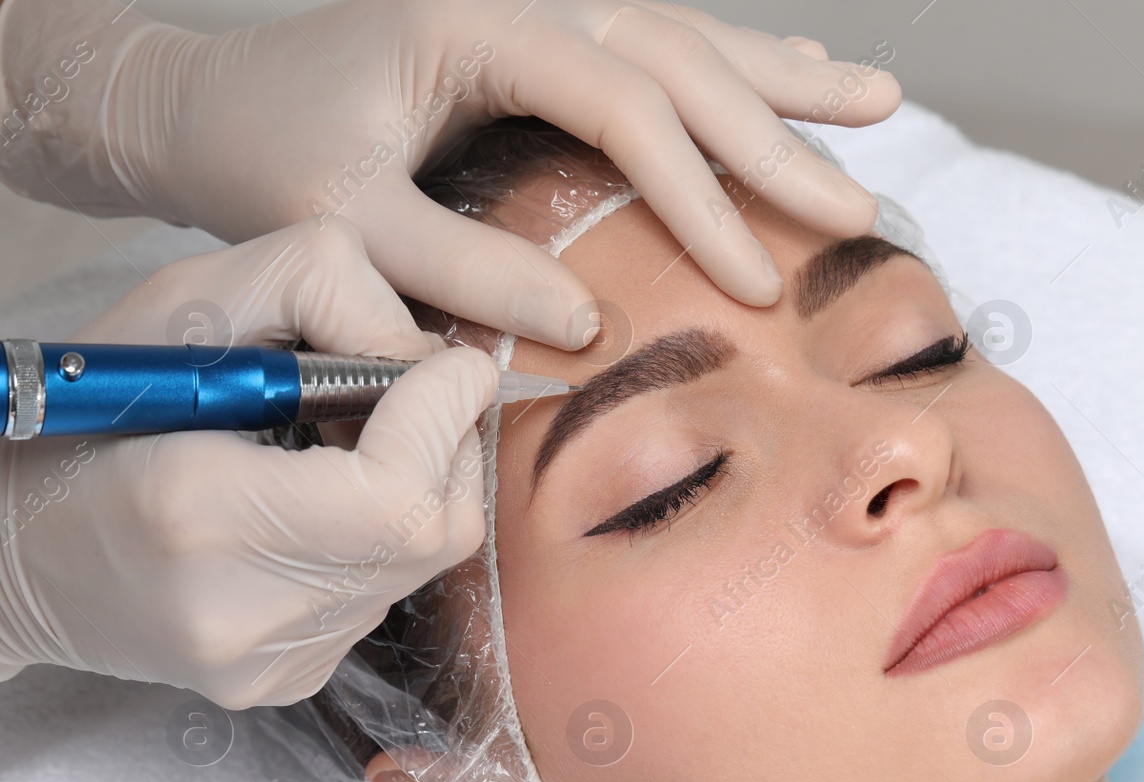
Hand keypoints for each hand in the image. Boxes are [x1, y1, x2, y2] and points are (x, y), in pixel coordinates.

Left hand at [0, 0, 900, 347]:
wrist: (203, 99)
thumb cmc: (262, 156)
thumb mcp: (343, 223)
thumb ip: (459, 270)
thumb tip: (585, 327)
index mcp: (475, 21)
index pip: (623, 105)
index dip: (699, 194)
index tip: (756, 281)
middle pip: (677, 57)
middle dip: (776, 138)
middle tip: (856, 211)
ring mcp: (536, 2)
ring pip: (686, 33)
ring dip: (784, 75)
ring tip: (880, 100)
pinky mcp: (542, 29)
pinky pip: (657, 38)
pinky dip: (735, 57)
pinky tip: (799, 62)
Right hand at [0, 219, 498, 707]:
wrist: (10, 547)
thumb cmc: (88, 408)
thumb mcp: (185, 304)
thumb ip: (322, 294)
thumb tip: (432, 355)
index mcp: (202, 516)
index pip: (398, 493)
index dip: (444, 419)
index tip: (450, 364)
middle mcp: (241, 613)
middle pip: (435, 534)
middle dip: (447, 448)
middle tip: (409, 395)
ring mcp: (268, 664)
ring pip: (421, 566)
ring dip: (418, 488)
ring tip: (350, 445)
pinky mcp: (287, 683)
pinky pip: (383, 597)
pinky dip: (382, 538)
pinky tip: (322, 504)